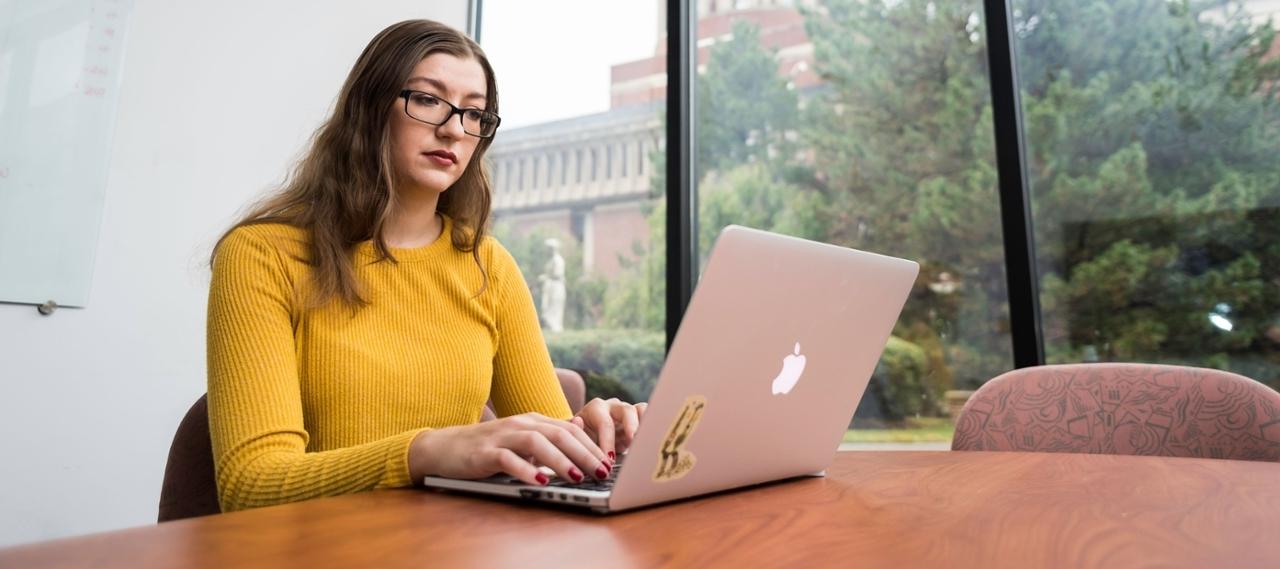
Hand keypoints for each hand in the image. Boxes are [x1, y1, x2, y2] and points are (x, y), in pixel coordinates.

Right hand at [409, 413, 612, 485]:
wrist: (444, 447)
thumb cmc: (487, 447)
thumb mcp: (521, 438)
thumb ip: (548, 433)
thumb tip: (580, 428)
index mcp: (531, 421)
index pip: (568, 429)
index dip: (590, 445)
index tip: (608, 462)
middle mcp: (519, 424)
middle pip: (557, 434)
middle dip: (583, 452)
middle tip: (601, 470)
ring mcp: (501, 437)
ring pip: (537, 443)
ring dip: (559, 460)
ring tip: (577, 476)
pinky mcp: (485, 453)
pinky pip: (508, 459)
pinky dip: (526, 469)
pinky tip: (539, 481)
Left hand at [570, 398, 648, 460]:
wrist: (587, 440)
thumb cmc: (580, 439)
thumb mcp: (575, 437)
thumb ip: (575, 431)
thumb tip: (578, 423)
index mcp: (596, 408)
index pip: (605, 423)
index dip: (608, 442)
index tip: (609, 460)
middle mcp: (614, 407)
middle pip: (627, 411)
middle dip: (632, 428)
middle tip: (634, 444)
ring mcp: (628, 412)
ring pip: (643, 410)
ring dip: (646, 424)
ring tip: (648, 440)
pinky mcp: (639, 421)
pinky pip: (650, 418)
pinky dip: (653, 428)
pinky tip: (653, 442)